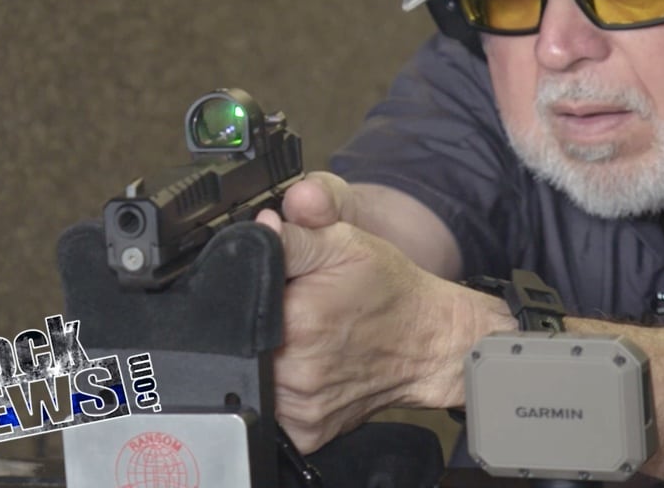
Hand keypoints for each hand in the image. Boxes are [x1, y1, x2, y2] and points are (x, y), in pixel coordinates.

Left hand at [255, 178, 506, 451]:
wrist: (429, 343)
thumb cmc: (390, 293)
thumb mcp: (345, 244)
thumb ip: (294, 234)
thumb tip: (258, 229)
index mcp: (296, 322)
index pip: (234, 303)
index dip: (247, 291)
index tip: (274, 287)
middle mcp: (294, 374)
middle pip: (239, 345)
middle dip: (256, 325)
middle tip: (293, 312)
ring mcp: (300, 409)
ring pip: (252, 379)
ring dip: (266, 359)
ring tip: (303, 340)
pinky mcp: (306, 433)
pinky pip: (271, 411)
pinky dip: (280, 389)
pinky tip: (307, 368)